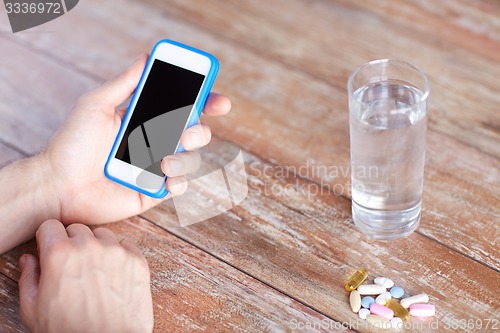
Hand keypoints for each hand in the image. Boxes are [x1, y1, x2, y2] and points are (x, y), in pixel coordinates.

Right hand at [18, 220, 152, 332]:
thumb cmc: (68, 331)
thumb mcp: (33, 308)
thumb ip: (28, 277)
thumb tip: (30, 259)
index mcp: (60, 253)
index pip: (51, 226)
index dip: (48, 239)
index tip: (51, 249)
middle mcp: (90, 247)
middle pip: (77, 229)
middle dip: (72, 243)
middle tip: (73, 265)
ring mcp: (117, 252)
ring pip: (103, 235)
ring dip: (97, 247)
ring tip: (95, 271)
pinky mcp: (137, 261)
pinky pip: (126, 246)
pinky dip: (119, 255)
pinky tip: (113, 274)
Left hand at [42, 54, 230, 224]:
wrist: (59, 185)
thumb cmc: (73, 144)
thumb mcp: (96, 104)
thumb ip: (124, 83)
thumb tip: (146, 57)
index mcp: (145, 119)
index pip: (183, 108)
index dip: (205, 103)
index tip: (219, 101)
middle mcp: (155, 142)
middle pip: (196, 133)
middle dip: (199, 132)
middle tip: (186, 133)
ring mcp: (156, 167)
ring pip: (191, 159)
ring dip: (184, 158)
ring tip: (163, 161)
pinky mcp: (154, 190)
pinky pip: (180, 185)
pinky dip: (179, 182)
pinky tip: (165, 179)